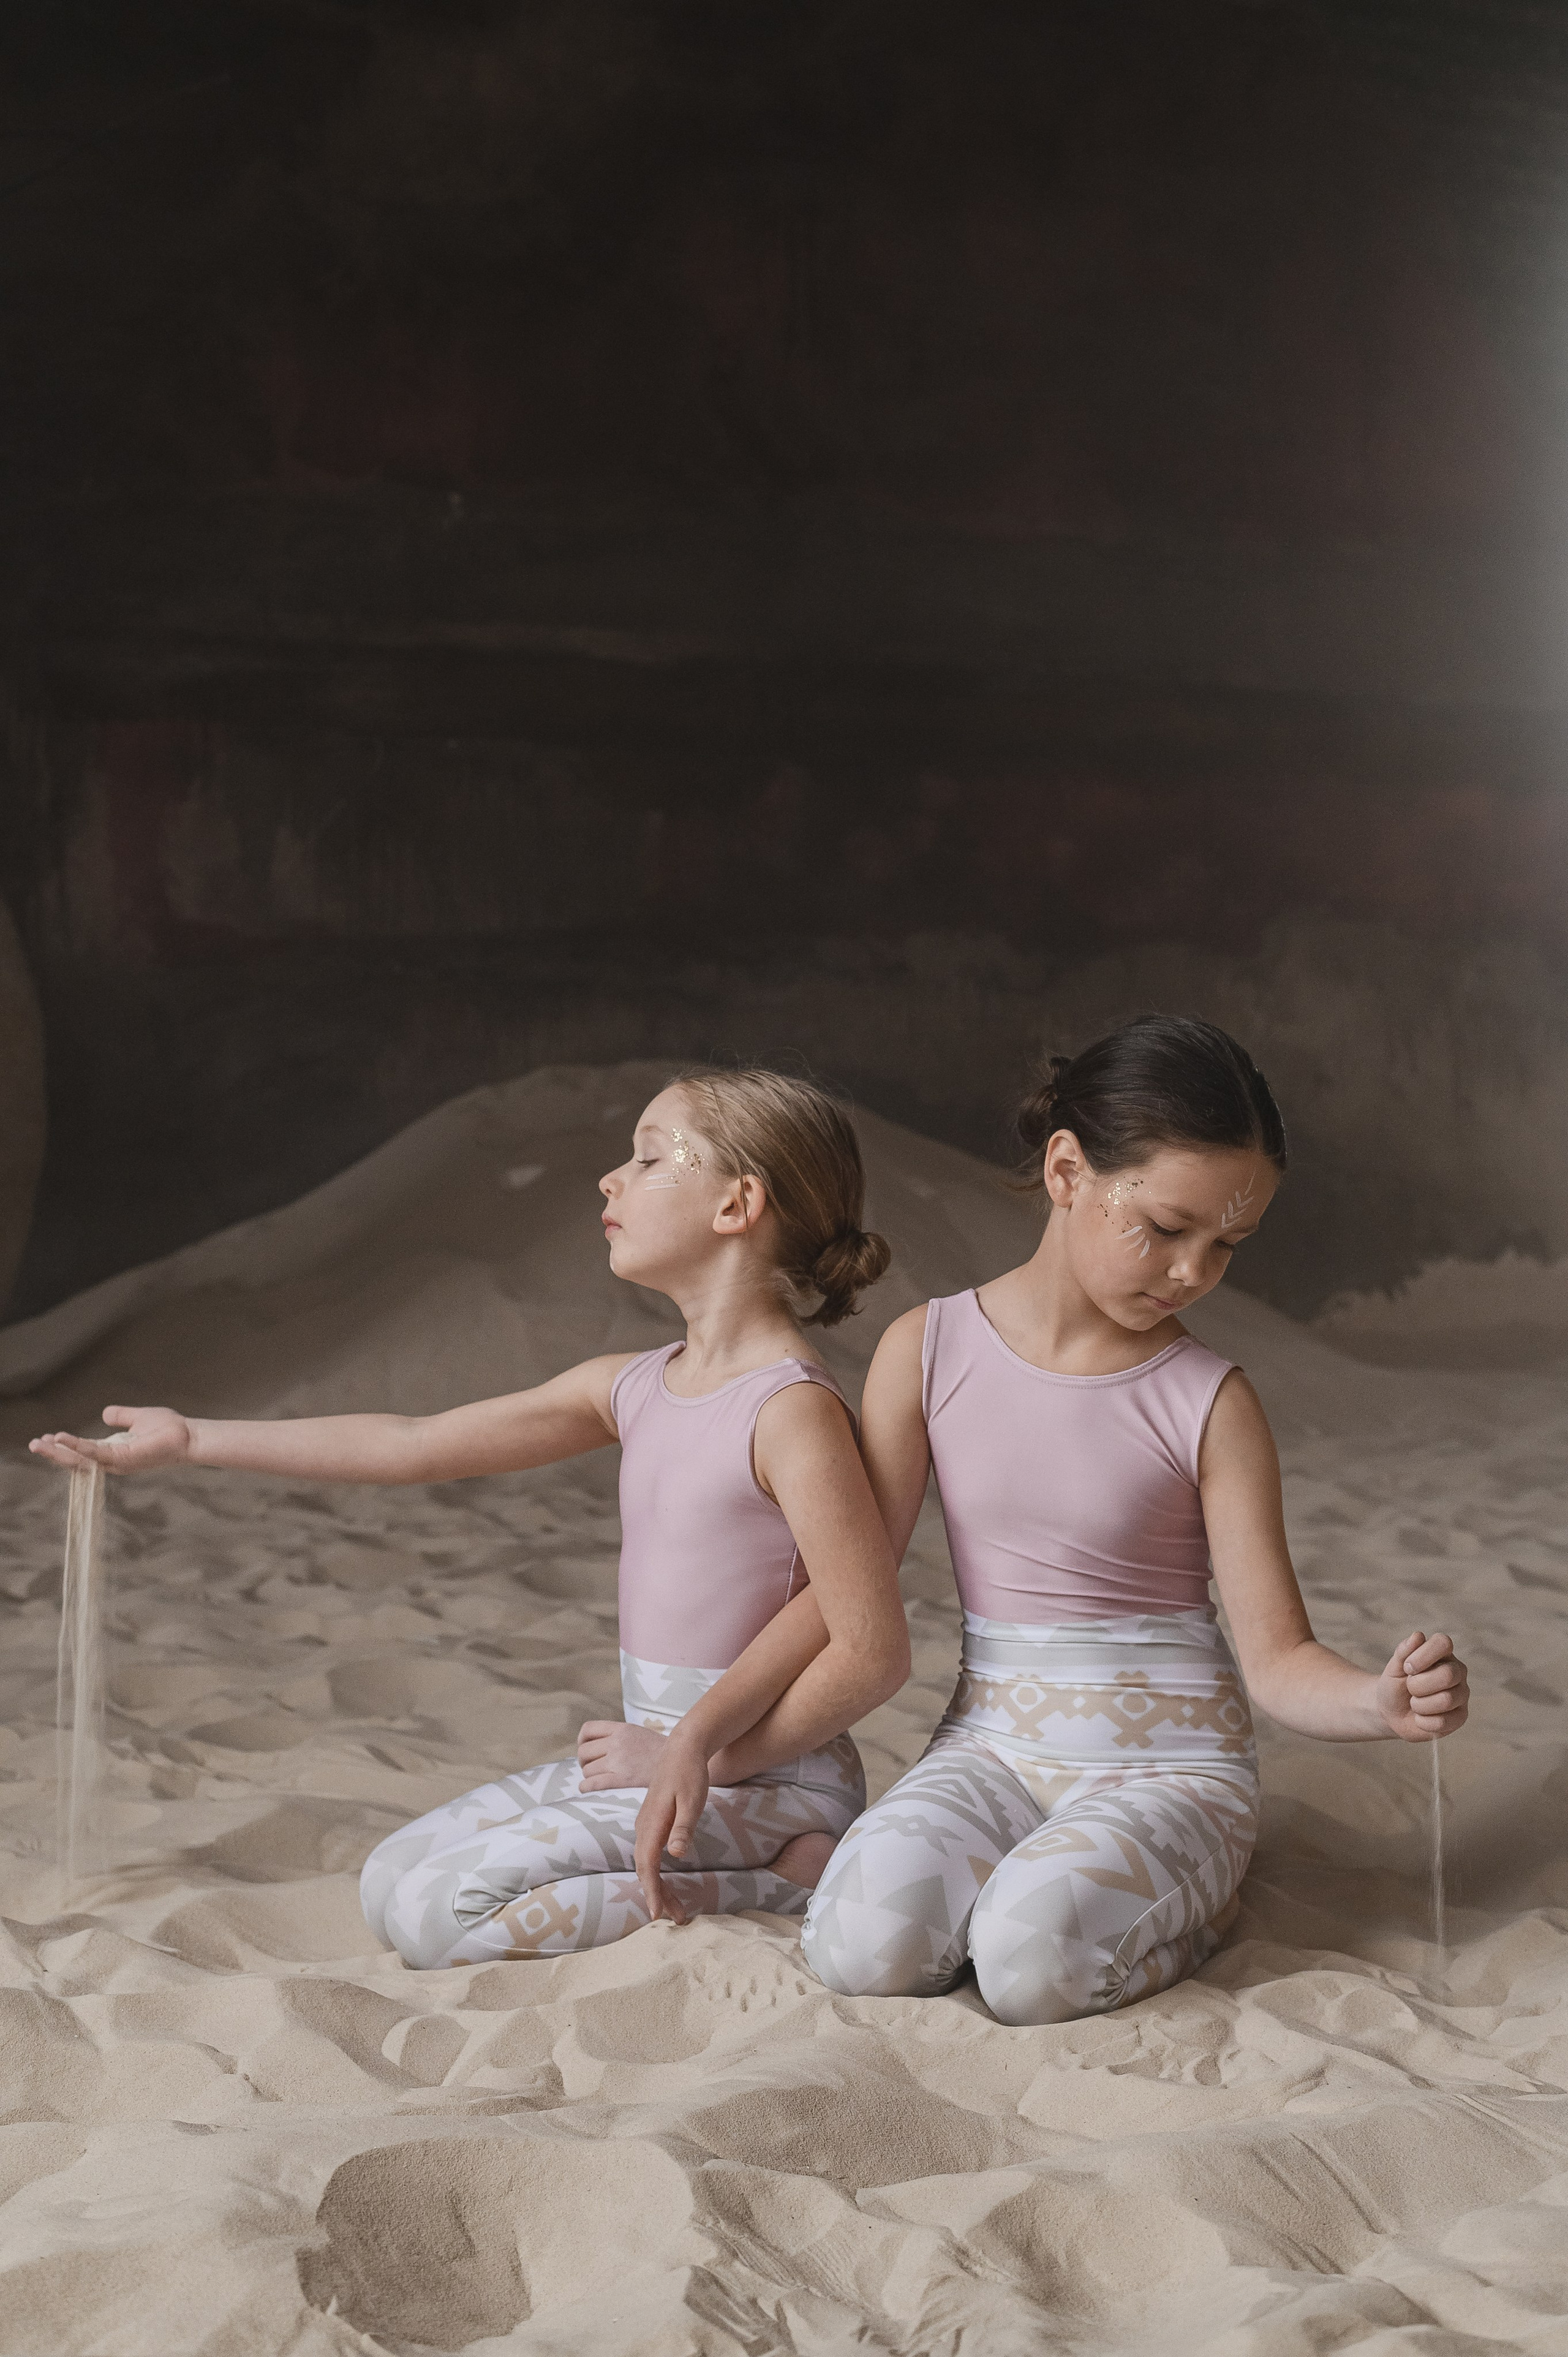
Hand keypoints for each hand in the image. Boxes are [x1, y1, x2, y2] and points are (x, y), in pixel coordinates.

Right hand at [29, 1404, 190, 1474]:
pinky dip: (77, 1446)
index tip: (47, 1438)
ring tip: (40, 1443)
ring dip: (59, 1452)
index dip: (65, 1447)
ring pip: (81, 1460)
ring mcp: (118, 1463)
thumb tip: (105, 1414)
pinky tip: (61, 1439)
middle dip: (54, 1454)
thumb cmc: (169, 1430)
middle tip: (34, 1444)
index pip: (83, 1453)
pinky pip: (95, 1453)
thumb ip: (120, 1417)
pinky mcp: (124, 1459)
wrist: (189, 1437)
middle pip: (77, 1461)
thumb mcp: (138, 1418)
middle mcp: (113, 1461)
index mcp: (114, 1452)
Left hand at [576, 1719, 668, 1791]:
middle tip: (592, 1767)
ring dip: (589, 1775)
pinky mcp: (622, 1779)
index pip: (588, 1730)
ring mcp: (618, 1761)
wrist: (679, 1763)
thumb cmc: (658, 1751)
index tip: (586, 1749)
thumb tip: (599, 1745)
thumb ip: (619, 1736)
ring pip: (587, 1770)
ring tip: (598, 1778)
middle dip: (584, 1762)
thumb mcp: (638, 1733)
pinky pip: (593, 1784)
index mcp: (621, 1729)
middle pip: (584, 1752)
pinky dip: (586, 1787)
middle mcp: (617, 1743)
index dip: (582, 1741)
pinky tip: (587, 1788)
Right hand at [633, 1734, 710, 1924]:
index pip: (647, 1865)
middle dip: (659, 1896)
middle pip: (646, 1869)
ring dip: (659, 1887)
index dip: (652, 1890)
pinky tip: (668, 1883)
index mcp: (651, 1823)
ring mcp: (646, 1825)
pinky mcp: (652, 1823)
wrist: (683, 1748)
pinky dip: (658, 1874)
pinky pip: (650, 1855)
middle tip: (678, 1918)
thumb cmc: (689, 1773)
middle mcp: (643, 1826)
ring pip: (647, 1864)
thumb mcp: (692, 1800)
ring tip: (676, 1908)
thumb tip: (675, 1855)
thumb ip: (683, 1828)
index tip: (658, 1914)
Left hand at [1377, 1631, 1468, 1740]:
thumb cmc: (1395, 1684)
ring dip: (1419, 1705)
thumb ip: (1404, 1651)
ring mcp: (1461, 1695)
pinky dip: (1424, 1721)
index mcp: (1443, 1653)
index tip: (1407, 1667)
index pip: (1444, 1643)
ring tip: (1415, 1703)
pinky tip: (1420, 1717)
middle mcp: (1457, 1671)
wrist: (1391, 1712)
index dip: (1423, 1655)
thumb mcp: (1394, 1667)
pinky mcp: (1461, 1717)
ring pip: (1446, 1700)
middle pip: (1448, 1675)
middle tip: (1410, 1688)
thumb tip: (1418, 1636)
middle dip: (1418, 1685)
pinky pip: (1444, 1722)